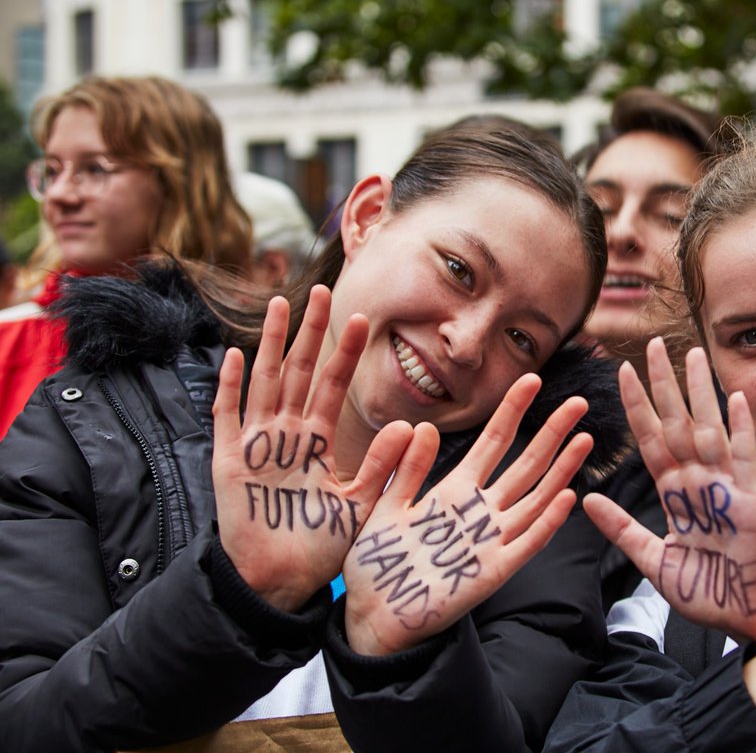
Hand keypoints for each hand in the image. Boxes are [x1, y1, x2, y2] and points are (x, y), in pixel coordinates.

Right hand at [212, 287, 410, 611]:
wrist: (278, 582)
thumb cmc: (318, 546)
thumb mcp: (359, 504)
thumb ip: (381, 466)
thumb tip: (409, 426)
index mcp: (317, 440)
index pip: (333, 385)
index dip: (344, 352)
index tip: (360, 317)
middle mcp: (287, 434)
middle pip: (300, 372)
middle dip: (310, 331)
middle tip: (322, 289)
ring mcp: (256, 444)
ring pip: (266, 382)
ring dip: (273, 344)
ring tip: (282, 305)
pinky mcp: (229, 463)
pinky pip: (228, 417)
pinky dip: (231, 388)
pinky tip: (237, 355)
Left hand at [342, 373, 592, 655]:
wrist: (373, 616)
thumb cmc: (377, 562)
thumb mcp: (386, 504)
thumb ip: (406, 468)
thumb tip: (422, 425)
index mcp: (455, 490)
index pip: (494, 441)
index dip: (513, 410)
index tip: (532, 379)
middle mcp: (480, 510)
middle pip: (526, 463)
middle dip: (552, 432)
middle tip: (579, 402)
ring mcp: (491, 540)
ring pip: (536, 497)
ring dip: (561, 470)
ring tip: (584, 439)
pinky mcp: (494, 571)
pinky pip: (526, 543)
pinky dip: (546, 522)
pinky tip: (566, 497)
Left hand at [584, 338, 755, 646]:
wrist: (745, 617)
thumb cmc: (705, 592)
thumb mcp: (652, 560)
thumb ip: (622, 529)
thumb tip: (585, 501)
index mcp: (674, 494)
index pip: (650, 439)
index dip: (636, 406)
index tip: (622, 372)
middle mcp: (697, 482)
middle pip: (676, 422)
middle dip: (664, 384)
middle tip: (653, 343)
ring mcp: (724, 487)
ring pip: (707, 429)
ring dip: (699, 392)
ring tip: (691, 354)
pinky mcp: (748, 501)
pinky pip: (743, 458)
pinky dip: (740, 429)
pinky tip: (734, 398)